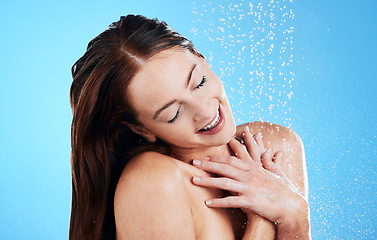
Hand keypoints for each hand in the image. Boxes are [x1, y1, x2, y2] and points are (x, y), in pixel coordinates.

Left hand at [192, 127, 307, 227]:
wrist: (293, 207)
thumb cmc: (286, 190)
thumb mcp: (278, 172)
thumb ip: (272, 162)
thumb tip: (272, 152)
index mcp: (254, 168)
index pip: (232, 159)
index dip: (218, 157)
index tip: (206, 155)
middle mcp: (250, 176)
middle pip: (224, 167)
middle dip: (207, 164)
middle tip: (193, 162)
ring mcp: (249, 188)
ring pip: (224, 182)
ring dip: (207, 181)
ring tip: (194, 180)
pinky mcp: (250, 201)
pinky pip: (231, 202)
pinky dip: (219, 202)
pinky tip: (207, 203)